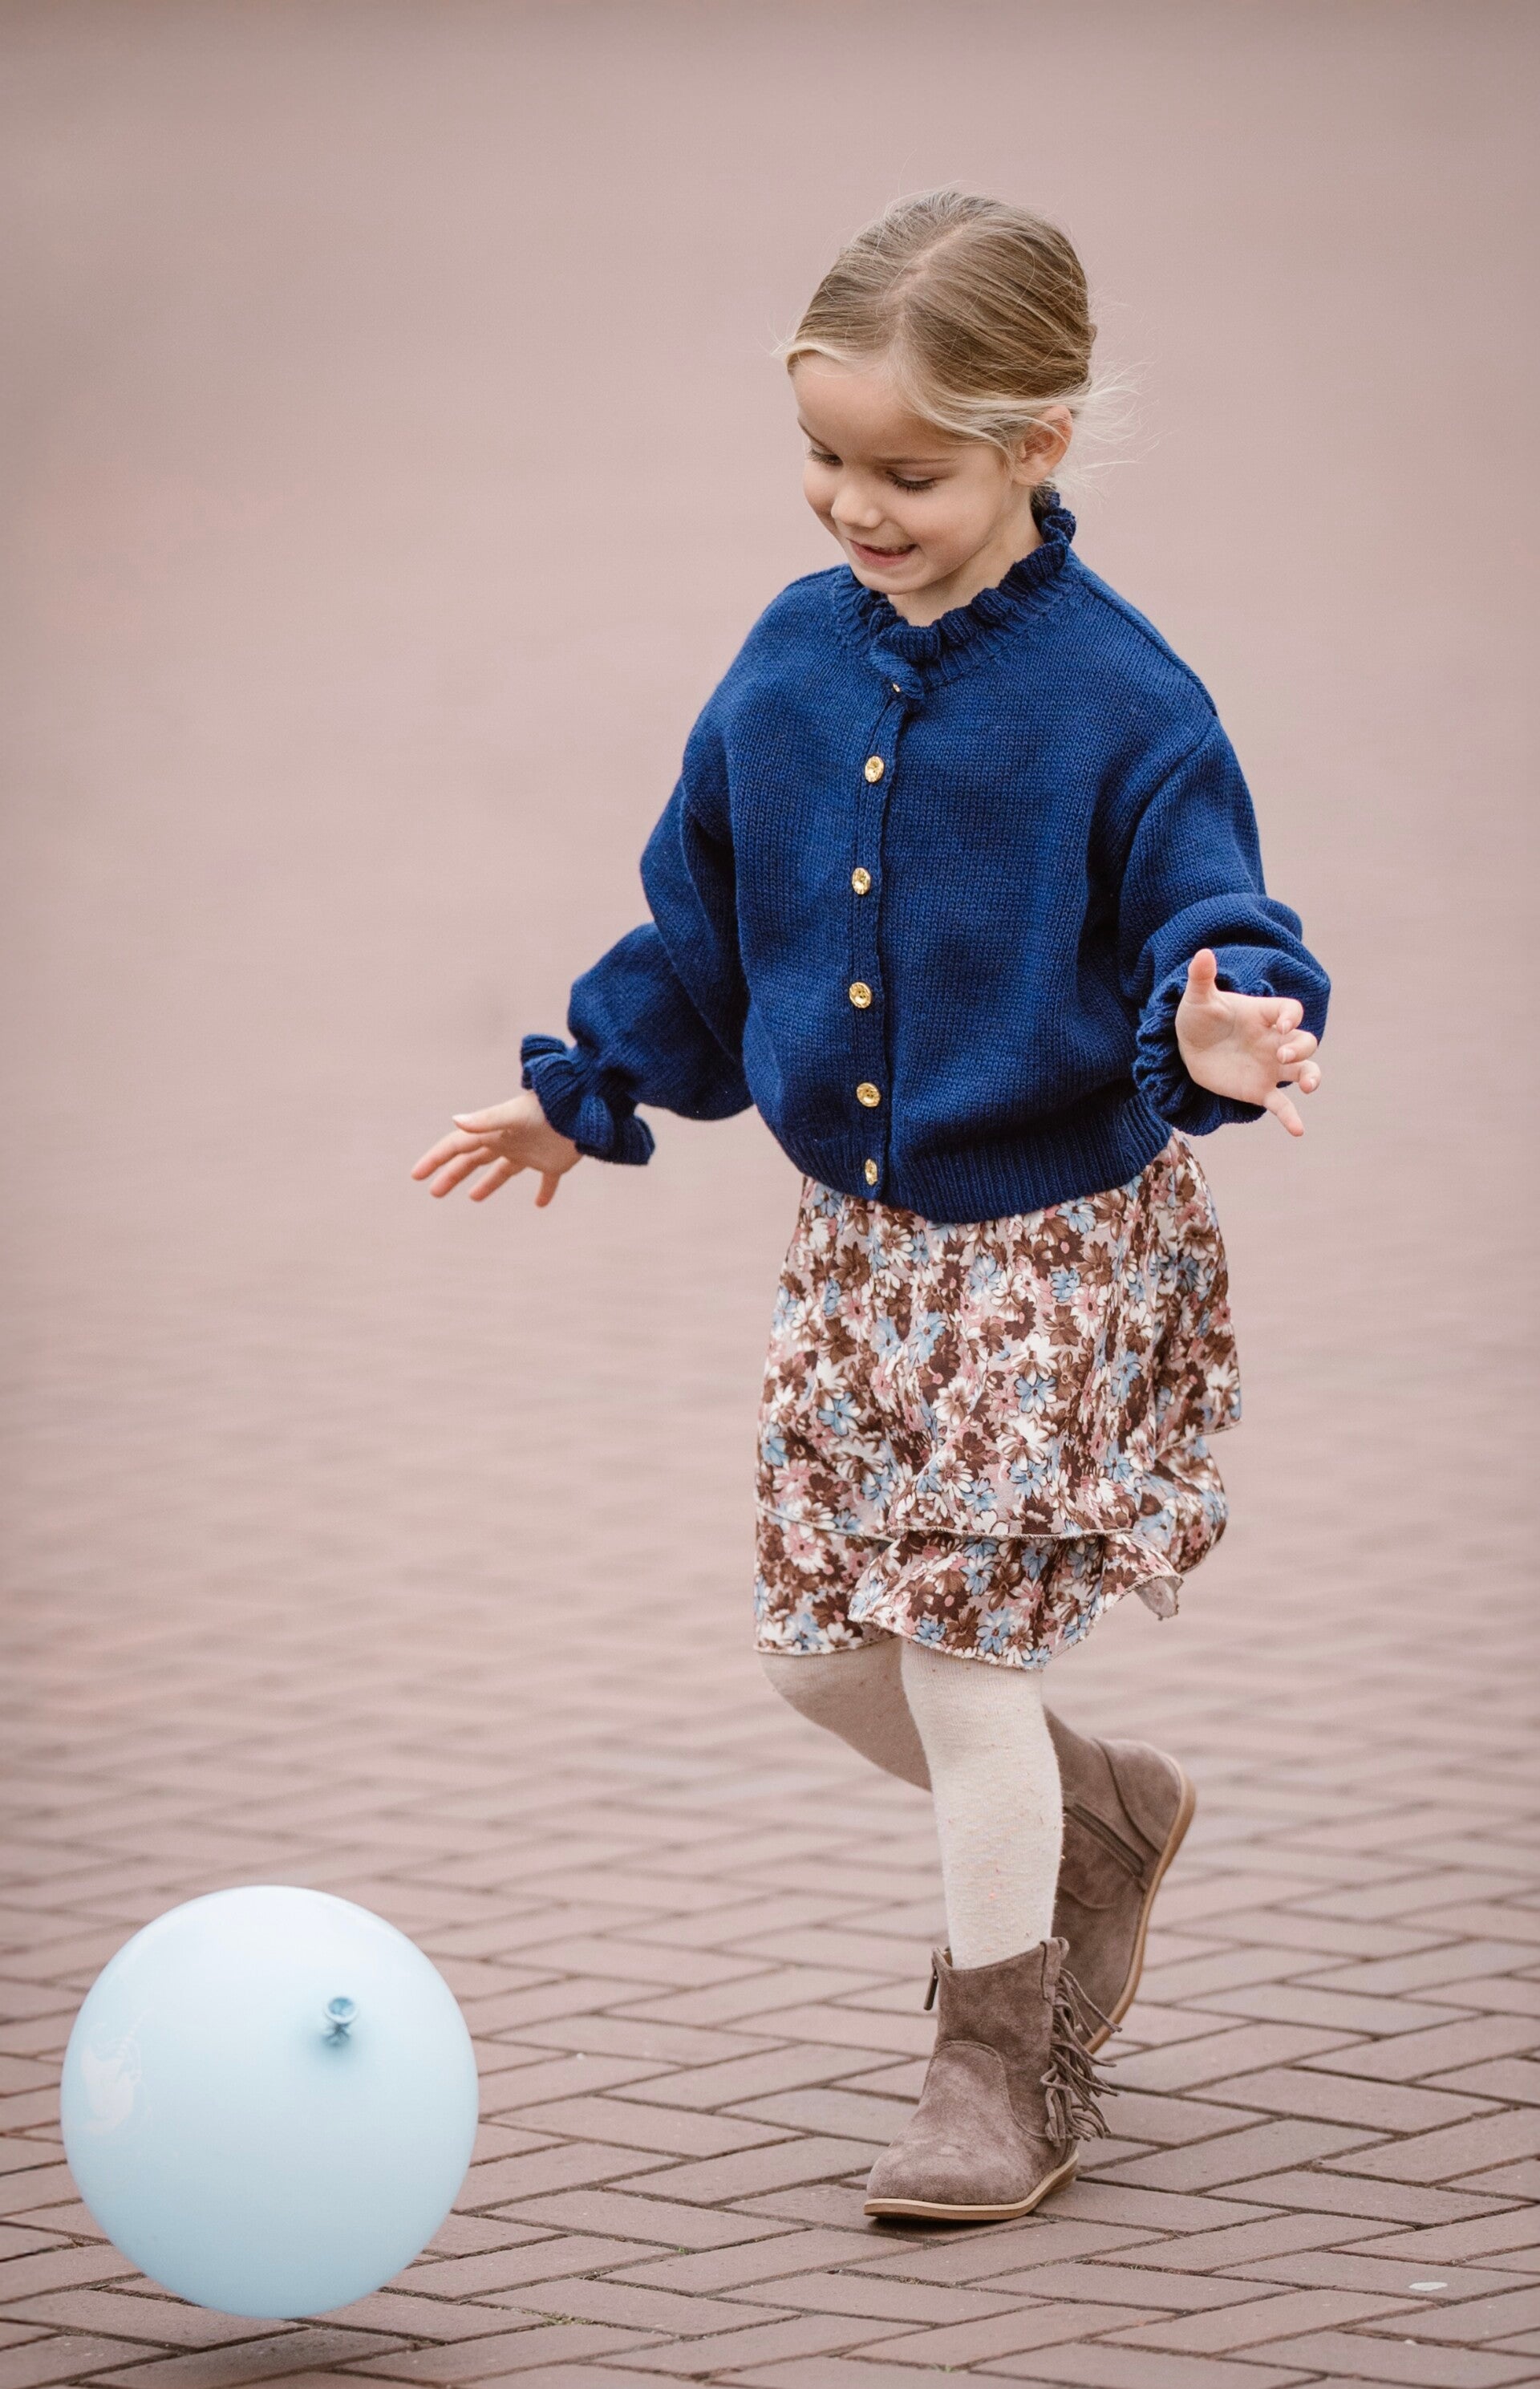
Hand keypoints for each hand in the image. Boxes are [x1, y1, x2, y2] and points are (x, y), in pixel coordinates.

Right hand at [410, 1091, 580, 1205]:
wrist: (586, 1106)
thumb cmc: (549, 1108)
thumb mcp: (514, 1114)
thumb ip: (485, 1120)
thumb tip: (455, 1121)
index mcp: (495, 1131)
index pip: (458, 1146)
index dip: (436, 1159)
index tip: (417, 1175)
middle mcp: (509, 1141)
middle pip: (474, 1160)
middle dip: (453, 1175)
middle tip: (435, 1192)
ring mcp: (531, 1152)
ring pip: (503, 1170)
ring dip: (488, 1183)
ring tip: (474, 1198)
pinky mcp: (554, 1162)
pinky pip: (547, 1181)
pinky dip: (544, 1192)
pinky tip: (540, 1205)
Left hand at [1174, 949, 1322, 1136]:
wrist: (1188, 1046)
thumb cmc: (1198, 1016)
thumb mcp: (1197, 998)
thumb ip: (1202, 978)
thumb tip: (1201, 953)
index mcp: (1265, 1015)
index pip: (1291, 1012)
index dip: (1290, 1017)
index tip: (1279, 1025)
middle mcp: (1275, 1040)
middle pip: (1306, 1042)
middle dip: (1301, 1048)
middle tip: (1281, 1053)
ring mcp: (1271, 1066)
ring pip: (1304, 1071)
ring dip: (1312, 1077)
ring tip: (1309, 1087)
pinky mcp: (1259, 1090)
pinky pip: (1281, 1105)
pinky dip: (1291, 1117)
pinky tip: (1298, 1131)